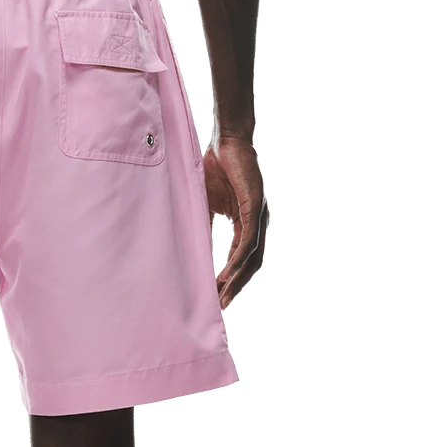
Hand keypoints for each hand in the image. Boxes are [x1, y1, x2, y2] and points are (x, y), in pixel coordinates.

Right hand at [204, 136, 266, 309]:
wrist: (226, 142)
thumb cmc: (214, 169)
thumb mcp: (203, 203)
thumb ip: (201, 224)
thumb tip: (188, 246)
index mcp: (245, 222)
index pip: (240, 258)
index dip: (230, 278)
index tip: (214, 295)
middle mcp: (256, 223)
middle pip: (249, 264)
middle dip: (234, 286)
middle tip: (219, 305)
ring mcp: (258, 216)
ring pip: (251, 257)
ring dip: (237, 278)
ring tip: (221, 294)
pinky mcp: (255, 207)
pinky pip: (248, 241)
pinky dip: (238, 259)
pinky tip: (227, 273)